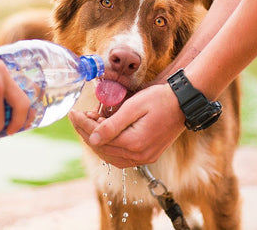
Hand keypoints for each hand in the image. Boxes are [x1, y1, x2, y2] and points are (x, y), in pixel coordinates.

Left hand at [69, 84, 185, 167]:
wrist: (183, 103)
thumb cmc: (160, 99)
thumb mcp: (134, 107)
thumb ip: (112, 125)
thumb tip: (92, 138)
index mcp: (134, 143)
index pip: (99, 137)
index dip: (83, 125)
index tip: (73, 113)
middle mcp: (139, 156)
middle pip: (103, 148)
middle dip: (86, 132)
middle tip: (78, 116)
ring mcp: (144, 158)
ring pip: (110, 156)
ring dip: (96, 141)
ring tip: (90, 123)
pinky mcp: (148, 156)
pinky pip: (121, 157)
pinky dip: (109, 147)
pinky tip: (104, 135)